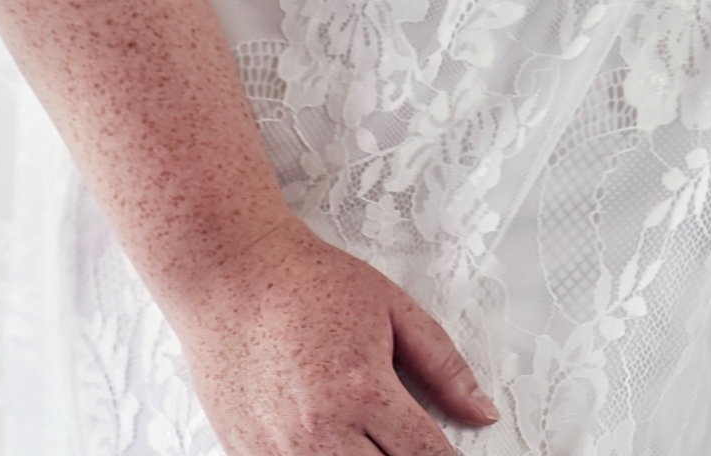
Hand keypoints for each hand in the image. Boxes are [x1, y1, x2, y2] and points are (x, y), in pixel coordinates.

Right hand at [173, 215, 499, 454]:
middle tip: (407, 447)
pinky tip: (332, 448)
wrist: (229, 272)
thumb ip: (442, 363)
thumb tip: (481, 411)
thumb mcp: (390, 306)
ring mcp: (279, 453)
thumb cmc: (306, 281)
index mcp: (363, 391)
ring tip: (369, 444)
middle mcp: (320, 432)